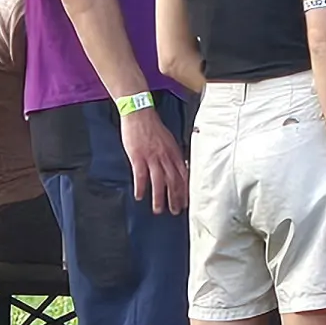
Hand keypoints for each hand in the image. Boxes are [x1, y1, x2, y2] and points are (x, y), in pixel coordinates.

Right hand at [120, 100, 188, 215]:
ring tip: (158, 210)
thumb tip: (179, 168)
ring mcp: (152, 157)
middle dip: (175, 198)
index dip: (186, 190)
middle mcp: (165, 156)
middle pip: (173, 181)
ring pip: (159, 182)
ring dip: (159, 198)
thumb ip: (173, 155)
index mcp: (174, 152)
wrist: (139, 113)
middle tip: (176, 211)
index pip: (184, 175)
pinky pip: (140, 176)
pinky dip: (141, 187)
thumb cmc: (153, 127)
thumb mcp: (168, 140)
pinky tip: (139, 196)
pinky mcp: (138, 157)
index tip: (187, 201)